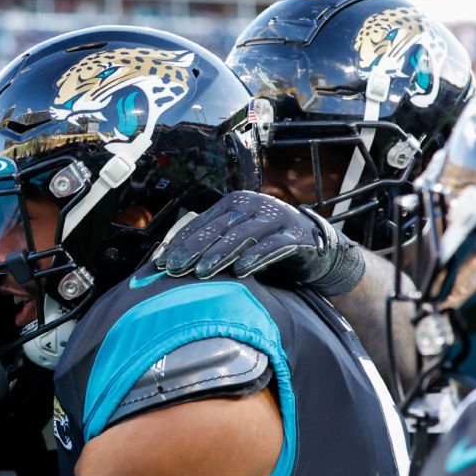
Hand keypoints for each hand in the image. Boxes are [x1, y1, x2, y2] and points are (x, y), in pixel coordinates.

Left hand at [156, 191, 364, 295]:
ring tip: (201, 272)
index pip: (202, 224)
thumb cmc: (264, 247)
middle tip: (175, 270)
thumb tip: (167, 264)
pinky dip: (257, 257)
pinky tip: (242, 271)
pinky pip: (274, 246)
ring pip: (243, 235)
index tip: (161, 264)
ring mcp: (276, 217)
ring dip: (220, 255)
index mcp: (234, 203)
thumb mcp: (235, 243)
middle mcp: (254, 205)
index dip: (181, 244)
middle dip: (194, 250)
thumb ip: (209, 247)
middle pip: (219, 228)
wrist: (314, 249)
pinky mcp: (296, 235)